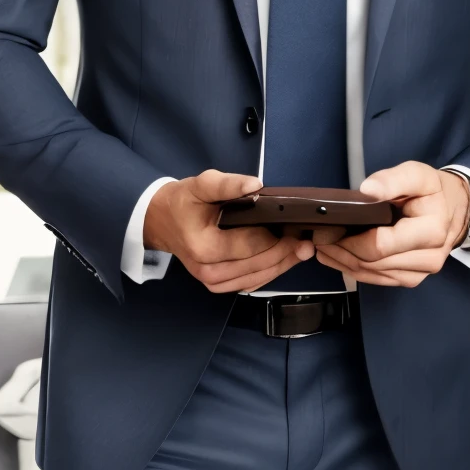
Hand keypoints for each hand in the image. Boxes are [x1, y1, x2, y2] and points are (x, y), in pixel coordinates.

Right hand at [143, 170, 313, 293]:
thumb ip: (228, 184)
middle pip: (259, 265)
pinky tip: (285, 258)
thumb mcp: (201, 184)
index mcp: (205, 248)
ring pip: (258, 278)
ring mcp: (213, 283)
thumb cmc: (183, 201)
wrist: (161, 220)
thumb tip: (256, 185)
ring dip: (283, 264)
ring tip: (304, 249)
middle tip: (308, 239)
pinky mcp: (219, 286)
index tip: (297, 225)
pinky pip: (251, 283)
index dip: (277, 236)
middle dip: (286, 252)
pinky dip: (270, 271)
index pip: (251, 245)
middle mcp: (209, 272)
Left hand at [313, 161, 469, 287]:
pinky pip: (378, 279)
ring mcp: (420, 273)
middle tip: (317, 238)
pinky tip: (338, 259)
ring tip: (322, 248)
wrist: (457, 210)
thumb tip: (367, 190)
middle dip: (341, 252)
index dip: (349, 241)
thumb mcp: (418, 175)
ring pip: (372, 275)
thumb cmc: (434, 191)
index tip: (326, 230)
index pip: (380, 245)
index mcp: (430, 231)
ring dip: (343, 263)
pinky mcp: (412, 278)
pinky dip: (355, 270)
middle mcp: (428, 258)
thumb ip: (393, 179)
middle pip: (372, 263)